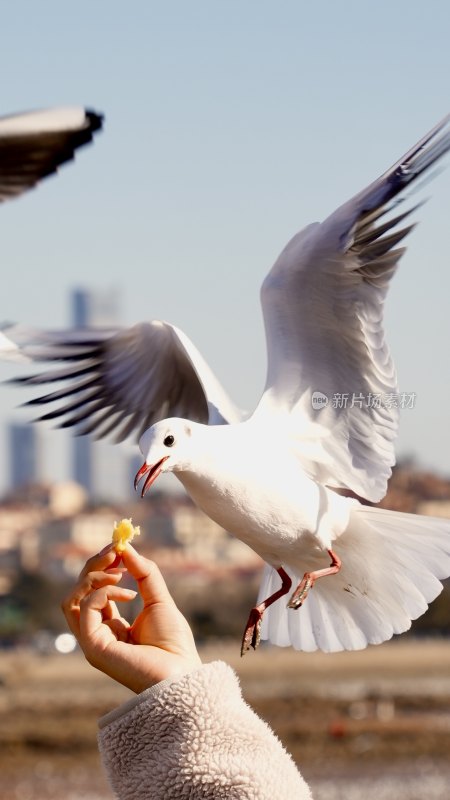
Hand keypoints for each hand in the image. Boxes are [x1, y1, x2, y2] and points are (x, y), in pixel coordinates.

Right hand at [62, 544, 200, 692]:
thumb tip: (127, 548)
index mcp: (110, 626)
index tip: (117, 547)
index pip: (92, 592)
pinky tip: (127, 593)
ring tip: (119, 570)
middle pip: (77, 593)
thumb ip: (144, 574)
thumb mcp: (159, 599)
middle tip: (114, 550)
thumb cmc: (173, 644)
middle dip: (94, 566)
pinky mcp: (92, 646)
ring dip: (92, 577)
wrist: (181, 673)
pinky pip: (85, 609)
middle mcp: (97, 633)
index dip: (101, 567)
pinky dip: (103, 592)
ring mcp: (92, 641)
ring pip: (71, 600)